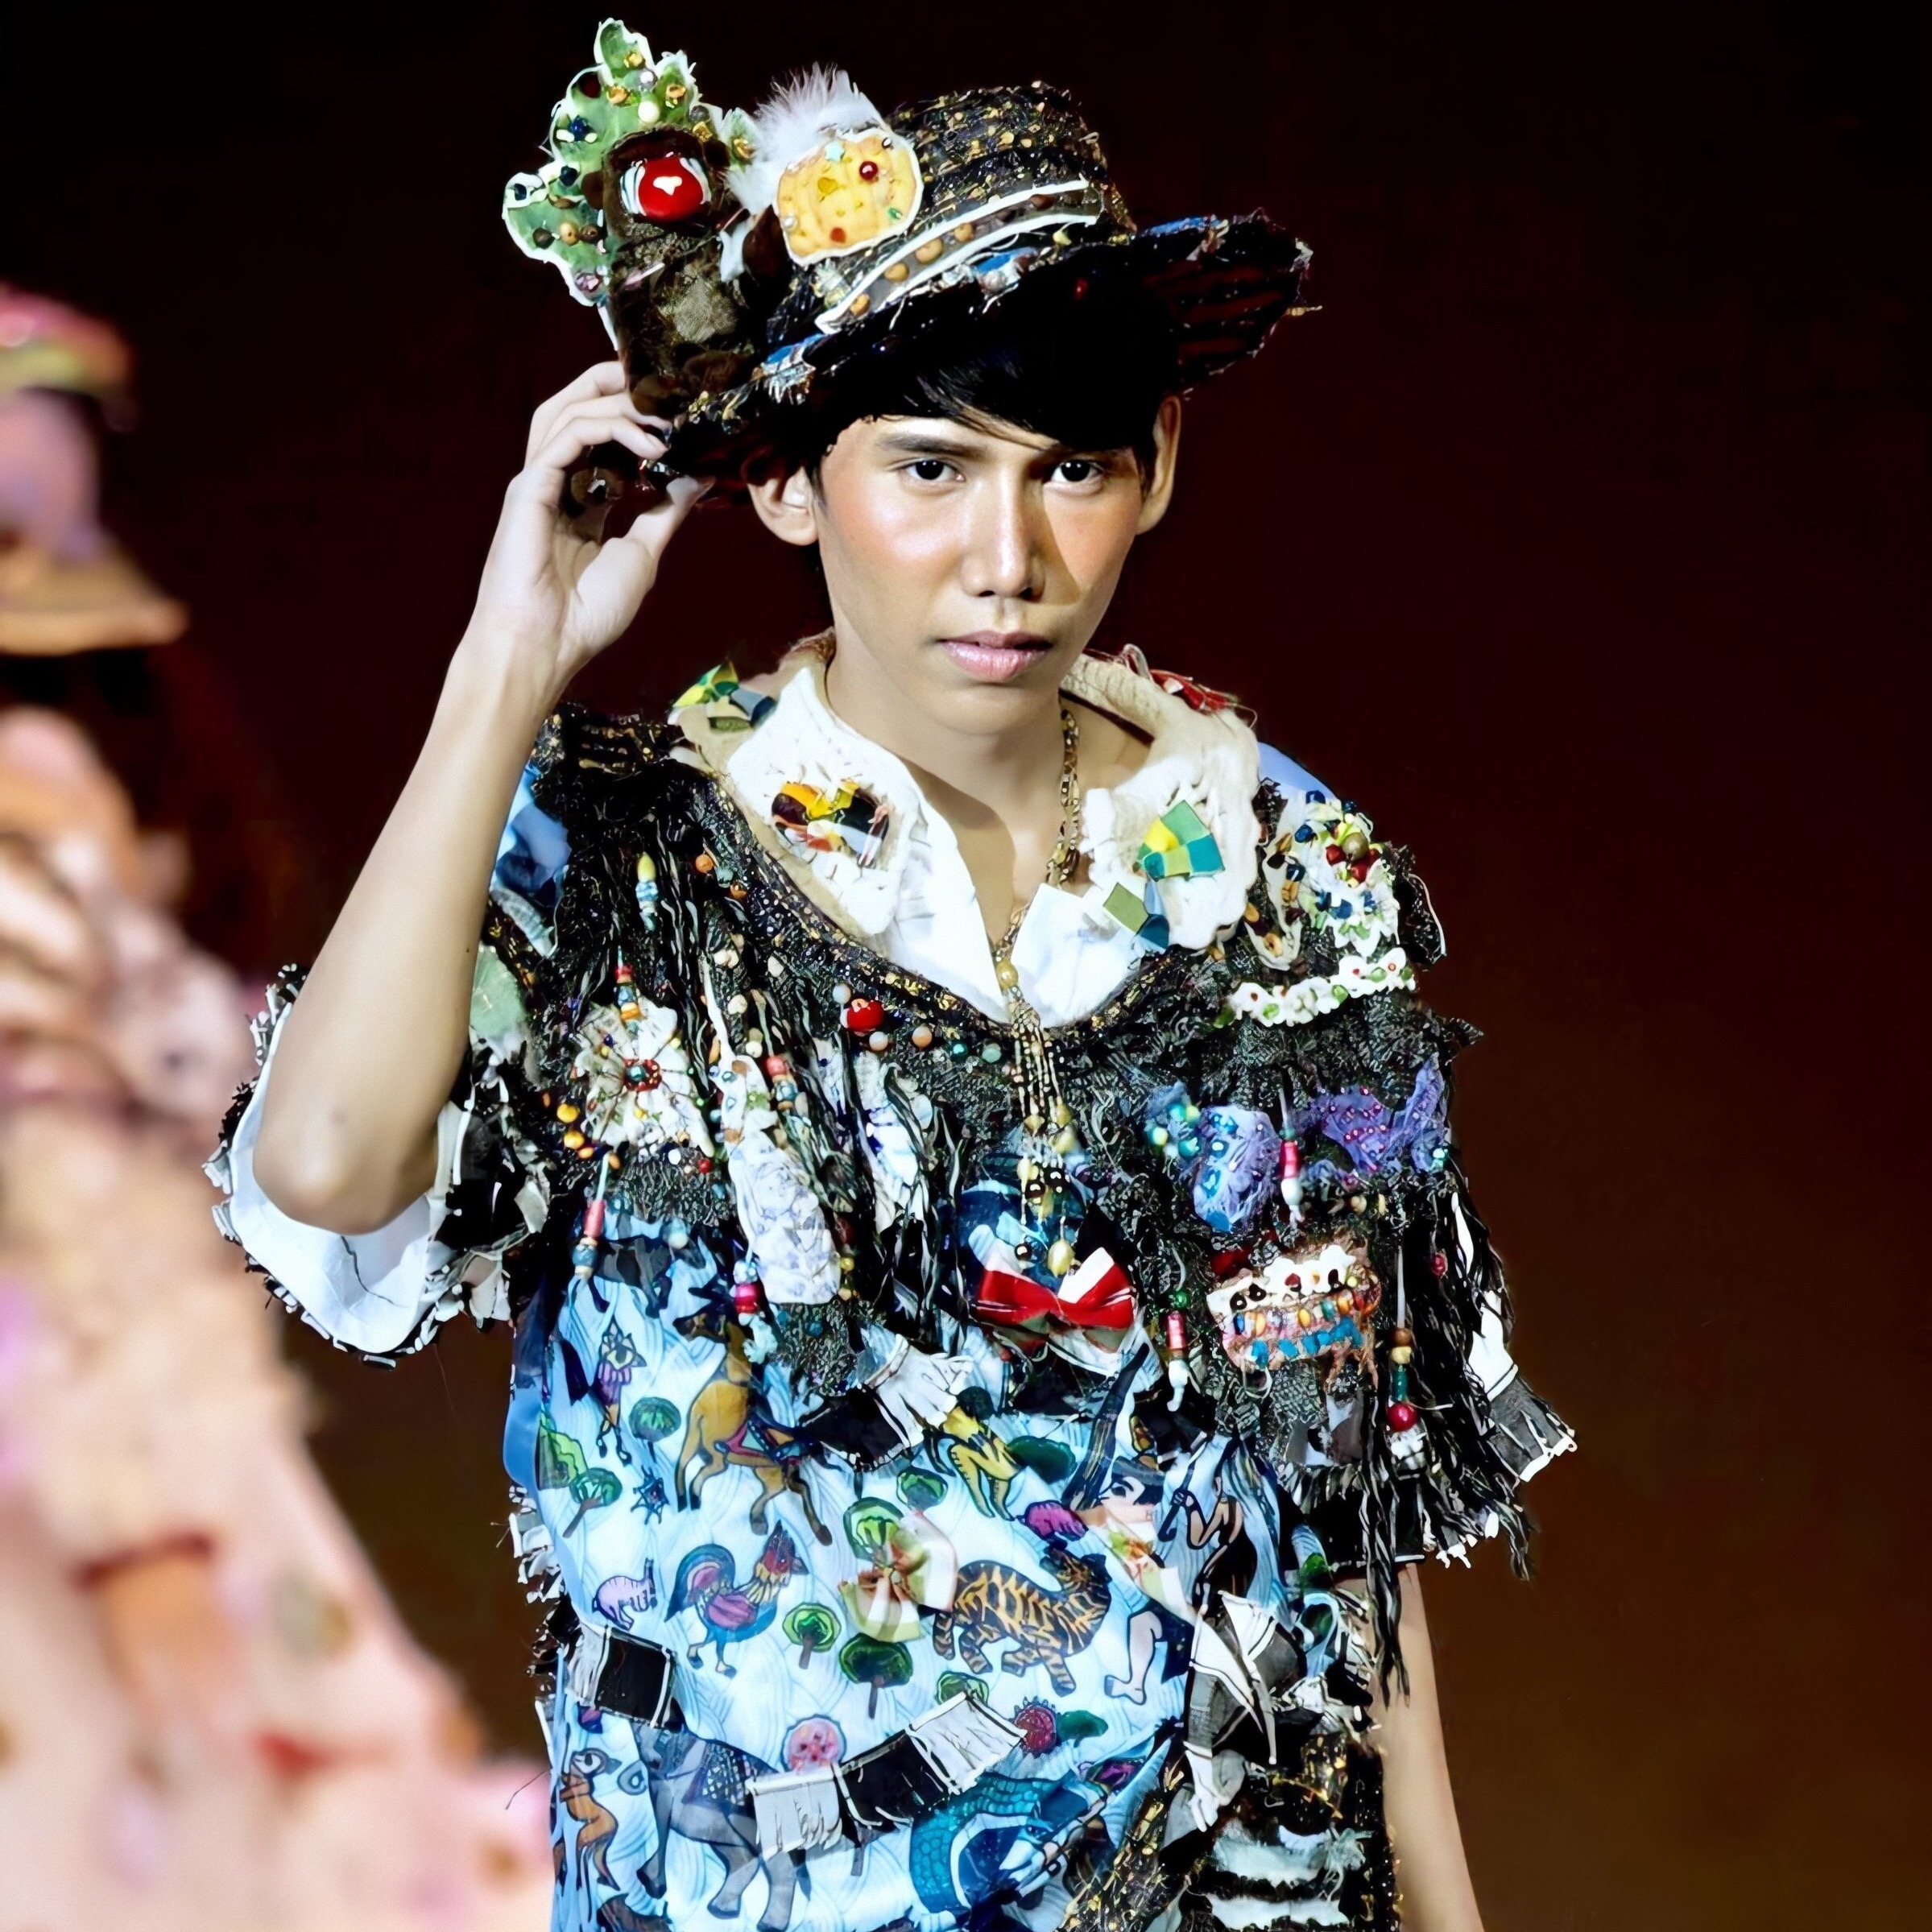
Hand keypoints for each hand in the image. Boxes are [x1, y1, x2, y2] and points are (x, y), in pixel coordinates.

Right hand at [464, 362, 710, 705]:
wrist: (548, 645)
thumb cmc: (588, 613)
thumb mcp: (642, 554)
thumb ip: (666, 511)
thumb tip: (699, 476)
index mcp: (579, 501)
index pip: (603, 441)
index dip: (636, 419)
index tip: (678, 414)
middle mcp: (556, 484)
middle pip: (576, 410)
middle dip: (612, 385)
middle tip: (659, 378)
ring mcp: (538, 482)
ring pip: (568, 412)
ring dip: (615, 400)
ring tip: (660, 406)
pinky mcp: (529, 485)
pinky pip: (568, 436)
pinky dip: (609, 428)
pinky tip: (647, 442)